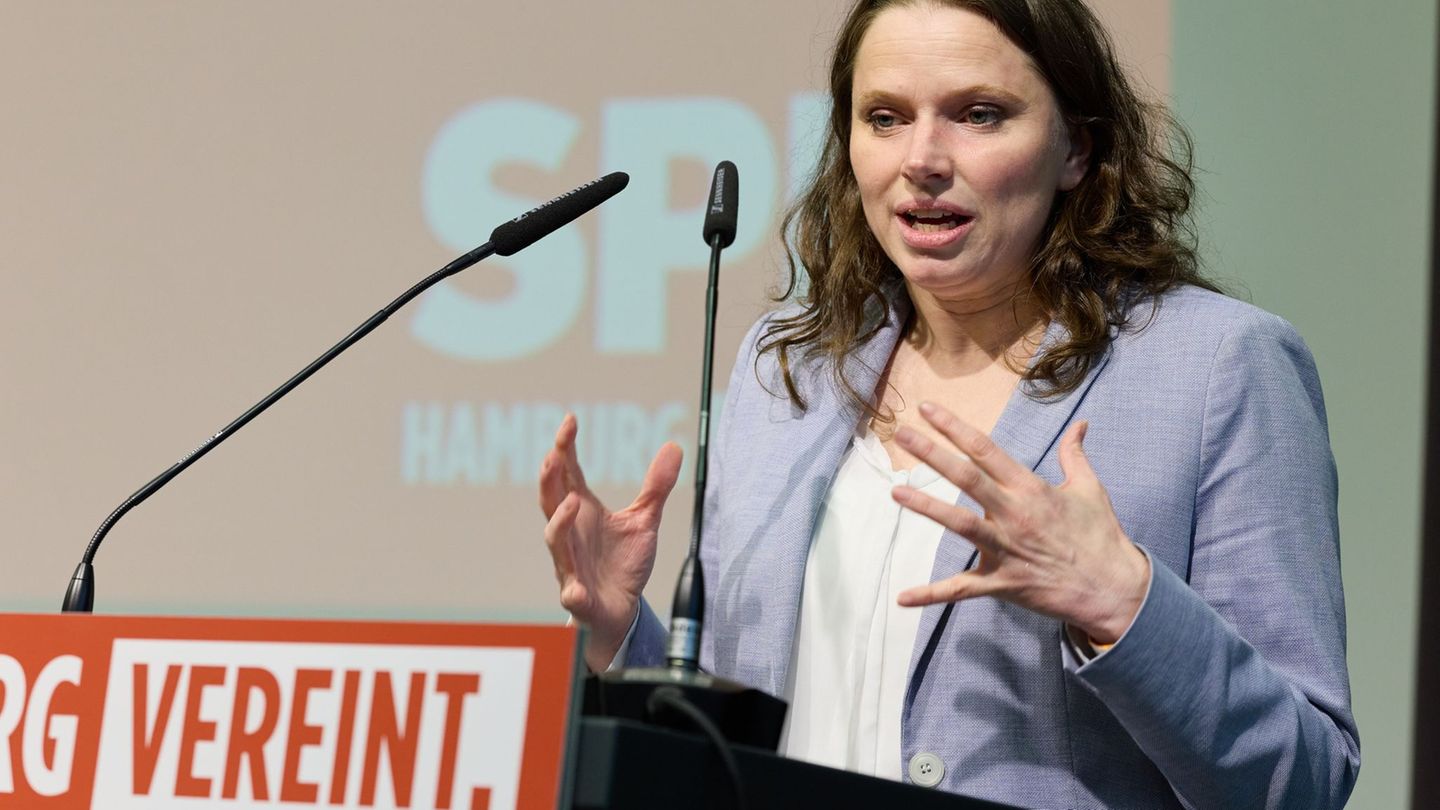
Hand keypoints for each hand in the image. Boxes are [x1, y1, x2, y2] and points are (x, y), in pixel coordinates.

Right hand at [539, 413, 682, 670]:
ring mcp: (571, 565)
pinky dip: (572, 590)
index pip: (568, 474)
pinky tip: (575, 589)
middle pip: (551, 501)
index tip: (570, 421)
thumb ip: (655, 486)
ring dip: (560, 523)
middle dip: (549, 478)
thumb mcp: (644, 520)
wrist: (619, 612)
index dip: (566, 448)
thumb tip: (674, 447)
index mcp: (583, 513)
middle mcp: (571, 534)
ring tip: (572, 503)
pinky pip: (571, 593)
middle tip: (554, 454)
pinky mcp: (578, 597)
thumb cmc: (622, 563)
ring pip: (556, 542)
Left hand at [890, 402, 1149, 643]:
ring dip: (926, 507)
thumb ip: (1075, 454)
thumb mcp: (1090, 489)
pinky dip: (932, 594)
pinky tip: (902, 597)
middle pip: (967, 478)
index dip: (955, 428)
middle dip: (932, 454)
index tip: (927, 409)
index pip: (986, 450)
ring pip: (960, 524)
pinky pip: (962, 589)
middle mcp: (1015, 515)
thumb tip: (1081, 424)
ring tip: (896, 491)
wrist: (1114, 589)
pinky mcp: (1003, 583)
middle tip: (901, 434)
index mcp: (1031, 489)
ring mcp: (1007, 549)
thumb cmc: (1101, 536)